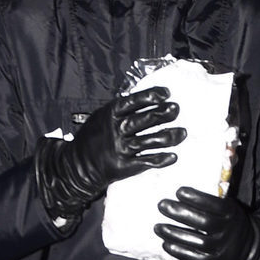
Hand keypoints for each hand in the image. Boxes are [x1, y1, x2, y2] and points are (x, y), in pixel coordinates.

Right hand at [38, 87, 184, 215]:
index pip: (133, 102)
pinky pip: (147, 162)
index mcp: (110, 114)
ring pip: (149, 141)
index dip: (150, 96)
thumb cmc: (92, 138)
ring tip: (182, 132)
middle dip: (163, 114)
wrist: (78, 165)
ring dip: (168, 136)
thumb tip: (144, 99)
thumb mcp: (101, 116)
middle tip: (176, 109)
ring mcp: (121, 149)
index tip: (166, 93)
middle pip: (144, 120)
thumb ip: (120, 109)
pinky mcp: (125, 166)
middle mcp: (116, 130)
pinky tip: (173, 156)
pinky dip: (161, 159)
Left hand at [155, 187, 259, 259]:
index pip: (214, 205)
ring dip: (174, 233)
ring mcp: (222, 249)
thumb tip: (184, 190)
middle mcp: (228, 231)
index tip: (179, 191)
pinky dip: (179, 251)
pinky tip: (166, 244)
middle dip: (180, 213)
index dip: (196, 198)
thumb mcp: (229, 209)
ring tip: (158, 227)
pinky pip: (195, 258)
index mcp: (232, 214)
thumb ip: (213, 201)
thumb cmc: (230, 223)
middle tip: (162, 205)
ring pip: (196, 241)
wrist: (249, 249)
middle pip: (203, 222)